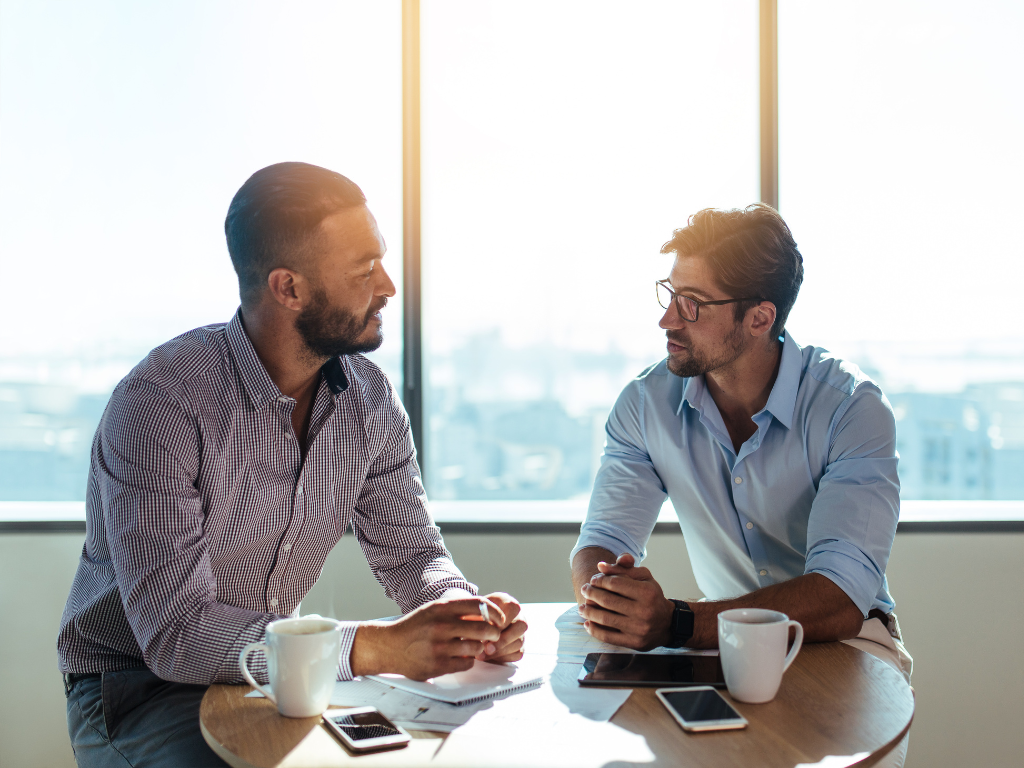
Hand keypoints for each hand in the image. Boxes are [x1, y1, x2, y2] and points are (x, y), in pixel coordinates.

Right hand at [351, 597, 503, 679]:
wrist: (389, 646)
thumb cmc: (415, 627)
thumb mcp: (434, 610)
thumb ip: (457, 610)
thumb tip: (487, 612)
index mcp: (441, 608)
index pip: (479, 605)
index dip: (494, 612)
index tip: (499, 619)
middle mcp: (441, 625)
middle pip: (483, 628)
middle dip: (493, 633)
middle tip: (494, 635)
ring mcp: (439, 646)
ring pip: (476, 647)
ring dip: (479, 648)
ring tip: (474, 646)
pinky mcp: (438, 665)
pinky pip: (466, 663)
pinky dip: (468, 660)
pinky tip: (460, 656)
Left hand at [476, 592, 527, 662]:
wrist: (473, 625)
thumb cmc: (474, 616)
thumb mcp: (473, 612)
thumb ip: (476, 619)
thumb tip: (479, 633)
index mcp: (508, 603)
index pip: (513, 609)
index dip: (502, 621)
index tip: (488, 630)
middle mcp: (518, 616)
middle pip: (521, 626)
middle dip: (503, 640)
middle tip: (487, 648)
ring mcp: (519, 632)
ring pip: (518, 642)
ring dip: (500, 651)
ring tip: (482, 655)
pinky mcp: (519, 646)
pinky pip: (517, 653)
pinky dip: (503, 657)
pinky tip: (489, 656)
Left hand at [579, 554, 673, 650]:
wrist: (668, 623)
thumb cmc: (652, 596)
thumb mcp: (643, 578)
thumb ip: (623, 569)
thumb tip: (600, 566)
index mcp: (647, 592)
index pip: (615, 583)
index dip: (600, 580)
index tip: (593, 580)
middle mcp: (644, 611)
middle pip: (607, 601)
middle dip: (591, 594)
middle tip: (584, 590)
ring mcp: (639, 629)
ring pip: (605, 619)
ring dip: (588, 612)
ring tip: (581, 607)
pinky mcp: (634, 643)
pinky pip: (608, 637)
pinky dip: (594, 630)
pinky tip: (587, 623)